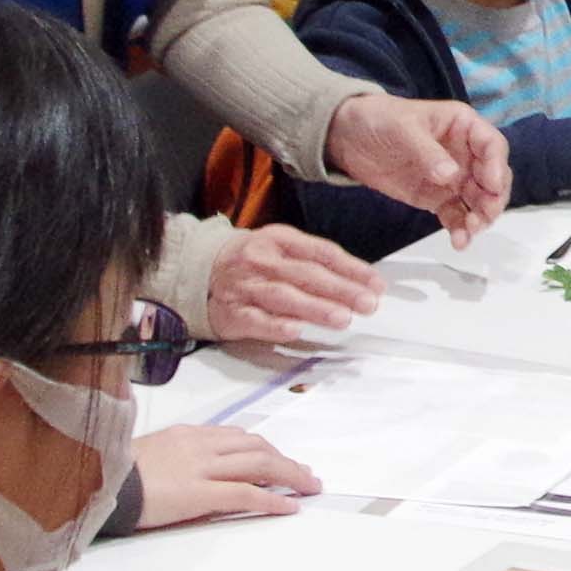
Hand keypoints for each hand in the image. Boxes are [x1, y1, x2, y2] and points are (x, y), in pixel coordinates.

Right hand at [131, 425, 319, 526]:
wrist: (98, 483)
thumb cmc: (115, 472)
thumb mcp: (149, 453)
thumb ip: (176, 456)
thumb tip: (193, 469)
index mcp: (187, 434)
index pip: (236, 437)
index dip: (264, 448)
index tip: (279, 459)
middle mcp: (200, 445)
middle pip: (256, 447)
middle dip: (285, 460)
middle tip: (305, 475)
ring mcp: (201, 468)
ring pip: (259, 464)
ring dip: (290, 476)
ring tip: (309, 487)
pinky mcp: (200, 493)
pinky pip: (246, 494)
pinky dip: (272, 500)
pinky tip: (289, 506)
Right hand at [209, 224, 382, 341]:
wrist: (195, 270)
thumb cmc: (250, 262)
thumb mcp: (280, 249)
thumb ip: (314, 263)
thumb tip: (358, 283)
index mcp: (279, 240)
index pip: (322, 253)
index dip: (351, 269)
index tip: (375, 285)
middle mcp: (262, 261)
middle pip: (306, 275)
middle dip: (340, 290)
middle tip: (367, 304)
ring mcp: (246, 286)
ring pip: (284, 296)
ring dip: (315, 307)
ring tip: (342, 318)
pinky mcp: (232, 312)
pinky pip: (255, 319)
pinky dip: (275, 325)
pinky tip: (295, 329)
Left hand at [325, 95, 508, 248]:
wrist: (348, 137)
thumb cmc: (379, 119)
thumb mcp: (403, 129)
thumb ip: (427, 152)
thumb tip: (451, 175)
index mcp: (463, 126)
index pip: (492, 145)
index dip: (496, 166)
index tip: (492, 186)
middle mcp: (465, 153)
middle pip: (492, 178)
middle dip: (493, 198)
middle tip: (485, 216)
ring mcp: (453, 178)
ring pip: (479, 201)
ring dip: (481, 218)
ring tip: (469, 231)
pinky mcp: (437, 198)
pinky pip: (457, 216)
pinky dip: (461, 229)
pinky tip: (459, 241)